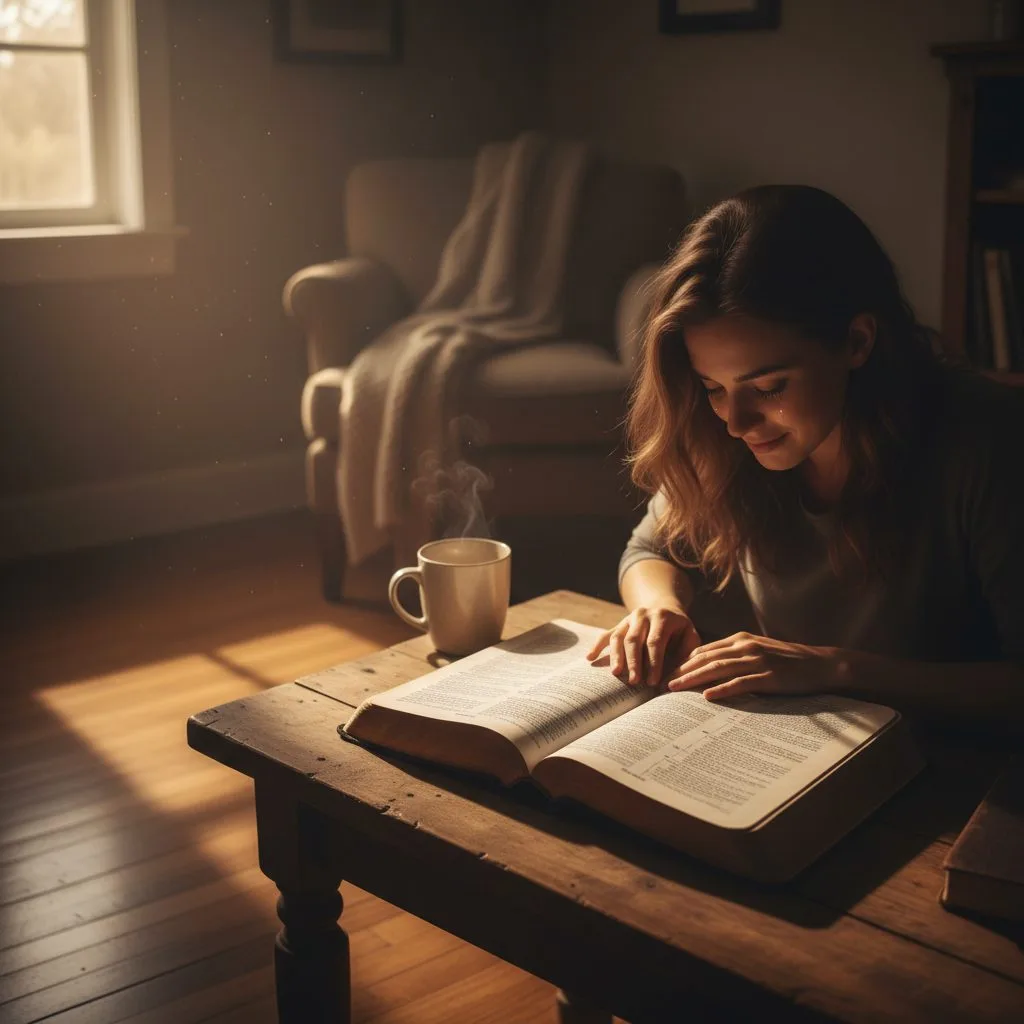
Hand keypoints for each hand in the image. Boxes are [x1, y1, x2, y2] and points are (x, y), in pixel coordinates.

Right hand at [586, 606, 701, 687]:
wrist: (665, 609)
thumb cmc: (680, 630)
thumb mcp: (690, 636)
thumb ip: (686, 653)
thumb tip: (675, 675)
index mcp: (662, 617)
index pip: (655, 641)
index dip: (653, 662)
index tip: (653, 682)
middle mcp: (643, 615)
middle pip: (634, 639)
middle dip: (634, 662)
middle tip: (634, 682)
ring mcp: (628, 618)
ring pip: (618, 637)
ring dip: (616, 656)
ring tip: (615, 673)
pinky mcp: (619, 624)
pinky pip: (606, 635)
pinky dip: (597, 646)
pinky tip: (590, 658)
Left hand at [666, 632, 839, 699]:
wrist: (820, 664)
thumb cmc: (787, 661)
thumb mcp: (758, 651)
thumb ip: (735, 656)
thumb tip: (708, 669)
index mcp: (741, 640)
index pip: (704, 650)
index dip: (683, 661)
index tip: (666, 672)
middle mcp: (745, 647)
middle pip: (705, 658)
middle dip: (680, 670)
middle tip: (661, 682)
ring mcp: (757, 661)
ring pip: (717, 669)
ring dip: (693, 679)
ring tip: (674, 688)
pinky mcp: (768, 677)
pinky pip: (740, 683)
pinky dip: (722, 689)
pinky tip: (707, 696)